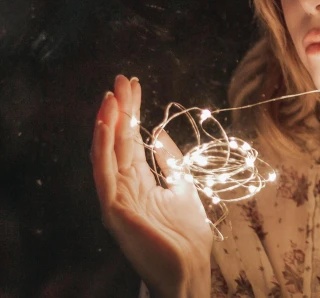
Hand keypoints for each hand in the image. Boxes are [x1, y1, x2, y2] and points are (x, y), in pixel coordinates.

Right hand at [91, 75, 212, 296]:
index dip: (132, 113)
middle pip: (118, 142)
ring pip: (107, 154)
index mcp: (139, 183)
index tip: (134, 86)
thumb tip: (159, 133)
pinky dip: (102, 148)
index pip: (131, 141)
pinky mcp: (114, 210)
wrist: (189, 269)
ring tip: (111, 96)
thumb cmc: (186, 235)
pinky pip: (104, 174)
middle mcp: (124, 187)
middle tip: (122, 80)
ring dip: (108, 123)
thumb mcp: (183, 187)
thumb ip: (170, 162)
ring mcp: (116, 199)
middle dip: (120, 110)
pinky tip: (104, 125)